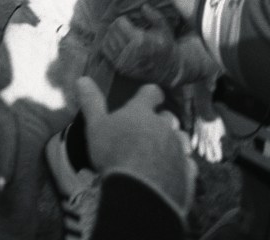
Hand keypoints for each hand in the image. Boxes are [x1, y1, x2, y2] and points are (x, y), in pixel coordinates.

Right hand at [76, 77, 196, 221]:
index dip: (151, 94)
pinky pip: (187, 165)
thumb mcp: (96, 126)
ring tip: (163, 152)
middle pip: (169, 117)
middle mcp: (163, 126)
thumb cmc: (114, 154)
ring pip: (181, 140)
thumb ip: (92, 103)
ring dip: (174, 143)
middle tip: (152, 130)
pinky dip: (180, 167)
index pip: (151, 93)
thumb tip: (82, 79)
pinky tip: (171, 173)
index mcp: (141, 112)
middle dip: (163, 121)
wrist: (140, 191)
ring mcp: (177, 149)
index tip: (150, 96)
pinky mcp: (186, 172)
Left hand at [100, 4, 177, 83]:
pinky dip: (108, 43)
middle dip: (117, 25)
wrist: (167, 70)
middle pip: (112, 30)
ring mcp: (124, 62)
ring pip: (107, 39)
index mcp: (140, 41)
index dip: (123, 19)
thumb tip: (144, 6)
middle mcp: (130, 52)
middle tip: (124, 25)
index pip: (119, 23)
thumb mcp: (164, 29)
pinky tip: (116, 40)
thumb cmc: (165, 47)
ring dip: (112, 33)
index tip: (129, 20)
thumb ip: (155, 16)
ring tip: (120, 32)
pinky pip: (106, 51)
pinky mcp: (120, 68)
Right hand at [191, 114, 225, 163]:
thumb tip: (220, 142)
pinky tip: (198, 146)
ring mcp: (200, 139)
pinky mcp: (195, 134)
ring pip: (200, 152)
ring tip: (207, 151)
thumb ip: (222, 137)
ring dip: (204, 153)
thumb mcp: (222, 129)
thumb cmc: (215, 120)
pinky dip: (195, 146)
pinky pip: (193, 144)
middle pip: (208, 157)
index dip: (219, 157)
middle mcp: (207, 142)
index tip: (219, 157)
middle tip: (213, 157)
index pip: (217, 156)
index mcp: (214, 142)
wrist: (205, 112)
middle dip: (211, 159)